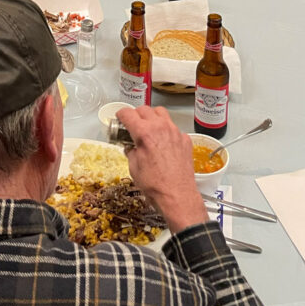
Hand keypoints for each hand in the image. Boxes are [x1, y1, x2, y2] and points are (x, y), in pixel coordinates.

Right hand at [116, 106, 206, 233]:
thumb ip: (131, 151)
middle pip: (144, 109)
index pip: (128, 113)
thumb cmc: (155, 185)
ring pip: (161, 113)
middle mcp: (160, 127)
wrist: (177, 196)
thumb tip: (131, 147)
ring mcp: (175, 132)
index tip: (120, 118)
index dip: (121, 115)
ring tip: (149, 128)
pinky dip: (166, 130)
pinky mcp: (185, 139)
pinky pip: (174, 128)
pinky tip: (164, 143)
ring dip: (152, 117)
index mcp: (144, 133)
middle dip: (136, 115)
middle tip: (132, 124)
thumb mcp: (133, 168)